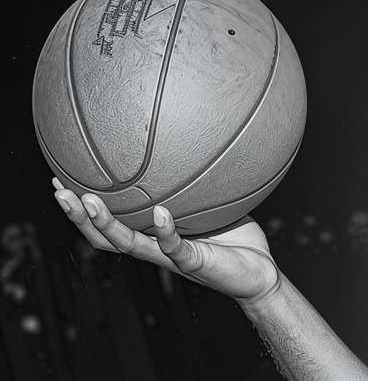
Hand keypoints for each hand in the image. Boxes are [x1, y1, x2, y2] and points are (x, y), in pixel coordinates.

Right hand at [52, 178, 279, 304]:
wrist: (261, 274)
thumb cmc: (237, 240)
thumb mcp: (214, 204)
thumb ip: (199, 182)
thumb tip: (193, 141)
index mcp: (154, 235)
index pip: (109, 223)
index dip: (82, 205)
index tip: (62, 177)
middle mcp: (156, 247)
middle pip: (103, 236)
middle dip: (78, 215)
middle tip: (59, 189)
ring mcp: (172, 257)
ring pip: (129, 244)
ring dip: (106, 224)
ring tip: (89, 201)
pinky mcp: (196, 263)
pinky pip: (176, 248)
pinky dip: (166, 231)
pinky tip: (160, 212)